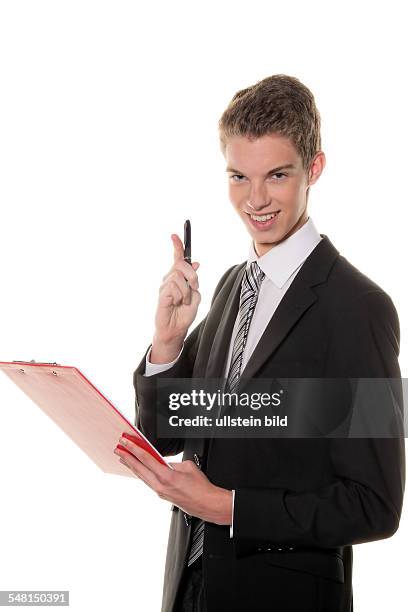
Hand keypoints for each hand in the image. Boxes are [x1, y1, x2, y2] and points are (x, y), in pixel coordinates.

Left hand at [114, 436, 232, 525]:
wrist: (207, 504)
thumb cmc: (201, 487)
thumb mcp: (188, 467)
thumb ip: (173, 463)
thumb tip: (165, 463)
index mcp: (166, 476)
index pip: (146, 458)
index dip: (134, 449)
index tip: (126, 442)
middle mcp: (160, 485)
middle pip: (139, 468)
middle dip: (127, 457)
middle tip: (118, 449)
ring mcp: (159, 491)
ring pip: (142, 476)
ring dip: (132, 466)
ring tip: (123, 458)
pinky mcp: (162, 495)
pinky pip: (148, 481)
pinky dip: (141, 473)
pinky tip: (138, 469)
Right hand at [151, 234, 200, 360]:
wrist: (176, 329)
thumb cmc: (184, 313)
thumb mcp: (195, 295)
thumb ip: (194, 280)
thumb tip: (195, 263)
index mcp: (179, 278)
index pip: (178, 259)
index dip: (177, 246)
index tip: (175, 235)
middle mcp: (170, 279)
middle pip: (181, 265)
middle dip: (192, 275)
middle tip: (195, 288)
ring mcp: (165, 285)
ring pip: (179, 277)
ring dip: (186, 291)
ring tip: (183, 301)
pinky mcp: (162, 293)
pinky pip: (173, 287)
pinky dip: (180, 296)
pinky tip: (177, 303)